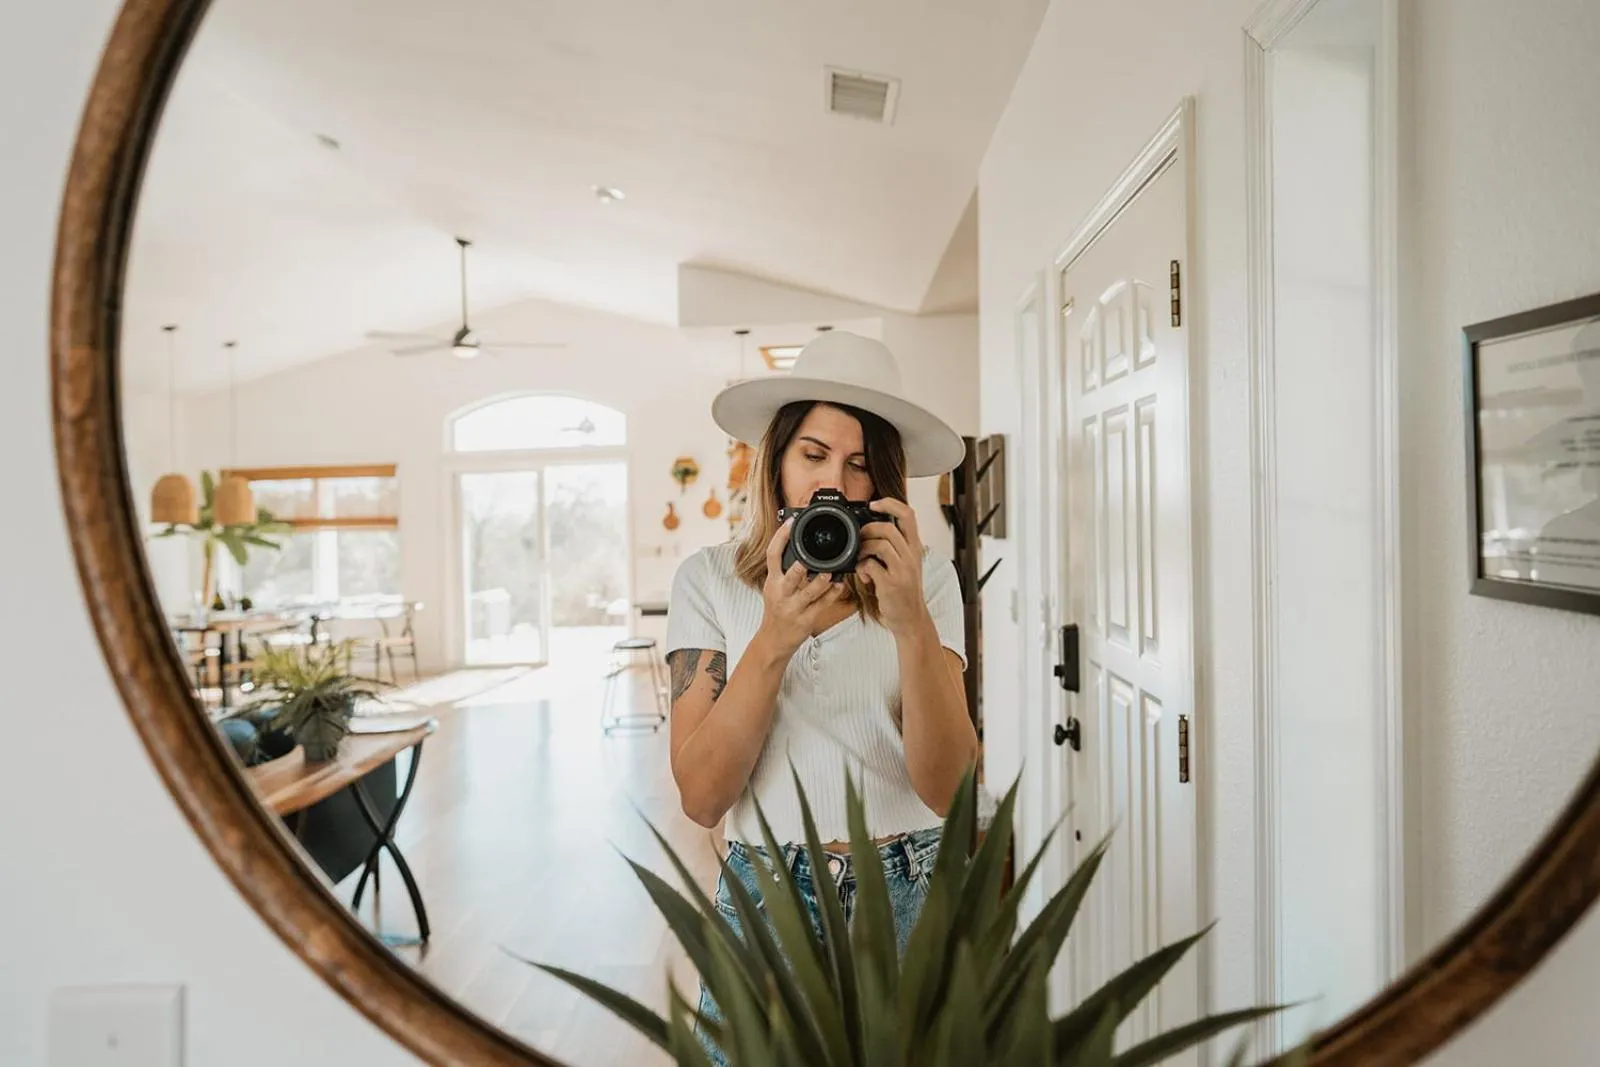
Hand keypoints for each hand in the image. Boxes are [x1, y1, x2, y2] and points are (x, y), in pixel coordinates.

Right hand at [758, 517, 849, 654]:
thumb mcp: (774, 588)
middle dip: (800, 567)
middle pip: (790, 576)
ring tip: (831, 572)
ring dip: (821, 581)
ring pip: (809, 592)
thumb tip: (795, 544)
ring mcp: (793, 607)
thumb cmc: (777, 610)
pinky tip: (840, 585)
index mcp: (773, 581)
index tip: (790, 523)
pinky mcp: (806, 619)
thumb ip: (784, 570)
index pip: (772, 555)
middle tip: (809, 557)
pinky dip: (832, 594)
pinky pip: (822, 605)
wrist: (773, 640)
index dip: (780, 538)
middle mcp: (781, 593)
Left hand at [858, 498, 930, 636]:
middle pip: (888, 528)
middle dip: (868, 530)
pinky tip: (864, 575)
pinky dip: (861, 568)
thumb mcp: (906, 564)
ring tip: (860, 558)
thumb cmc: (905, 591)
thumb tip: (871, 530)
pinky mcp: (891, 584)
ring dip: (863, 549)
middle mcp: (911, 556)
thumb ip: (894, 547)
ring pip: (879, 545)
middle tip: (860, 539)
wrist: (911, 619)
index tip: (874, 504)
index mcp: (915, 548)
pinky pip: (871, 565)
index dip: (890, 504)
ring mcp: (903, 570)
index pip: (908, 514)